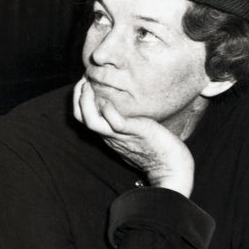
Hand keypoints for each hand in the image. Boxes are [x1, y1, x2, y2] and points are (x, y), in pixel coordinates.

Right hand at [72, 78, 194, 194]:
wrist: (172, 167)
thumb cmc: (159, 148)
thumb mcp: (137, 131)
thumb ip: (127, 120)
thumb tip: (126, 105)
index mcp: (108, 134)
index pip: (83, 117)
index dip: (78, 99)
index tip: (84, 83)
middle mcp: (109, 135)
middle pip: (81, 117)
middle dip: (77, 97)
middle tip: (82, 80)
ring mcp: (120, 135)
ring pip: (91, 121)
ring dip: (85, 101)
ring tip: (88, 86)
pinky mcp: (134, 133)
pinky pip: (115, 122)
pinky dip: (108, 110)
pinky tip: (107, 99)